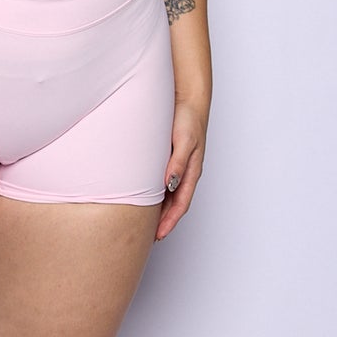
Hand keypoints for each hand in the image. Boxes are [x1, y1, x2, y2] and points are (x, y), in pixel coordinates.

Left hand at [156, 98, 207, 240]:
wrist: (187, 99)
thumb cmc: (188, 118)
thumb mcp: (184, 141)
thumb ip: (177, 163)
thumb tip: (170, 184)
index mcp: (191, 172)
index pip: (181, 204)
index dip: (170, 221)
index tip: (159, 236)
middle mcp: (185, 172)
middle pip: (175, 204)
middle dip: (164, 221)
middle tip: (149, 237)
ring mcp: (178, 167)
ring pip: (168, 195)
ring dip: (160, 210)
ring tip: (146, 224)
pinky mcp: (170, 159)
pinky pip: (163, 183)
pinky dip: (156, 195)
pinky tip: (144, 198)